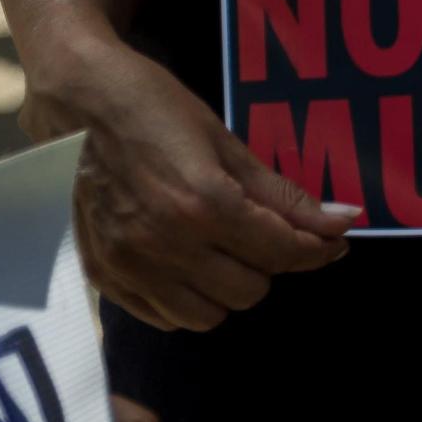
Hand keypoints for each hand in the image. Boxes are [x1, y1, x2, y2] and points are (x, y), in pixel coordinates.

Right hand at [55, 42, 354, 330]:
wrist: (78, 105)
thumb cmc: (156, 109)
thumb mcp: (226, 142)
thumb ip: (283, 193)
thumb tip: (343, 219)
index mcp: (203, 205)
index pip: (282, 251)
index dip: (319, 247)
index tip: (335, 239)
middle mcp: (165, 245)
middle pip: (250, 290)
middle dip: (271, 263)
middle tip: (266, 232)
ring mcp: (128, 266)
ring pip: (207, 315)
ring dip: (229, 287)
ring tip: (226, 249)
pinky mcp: (102, 276)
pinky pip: (163, 317)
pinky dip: (187, 299)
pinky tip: (190, 264)